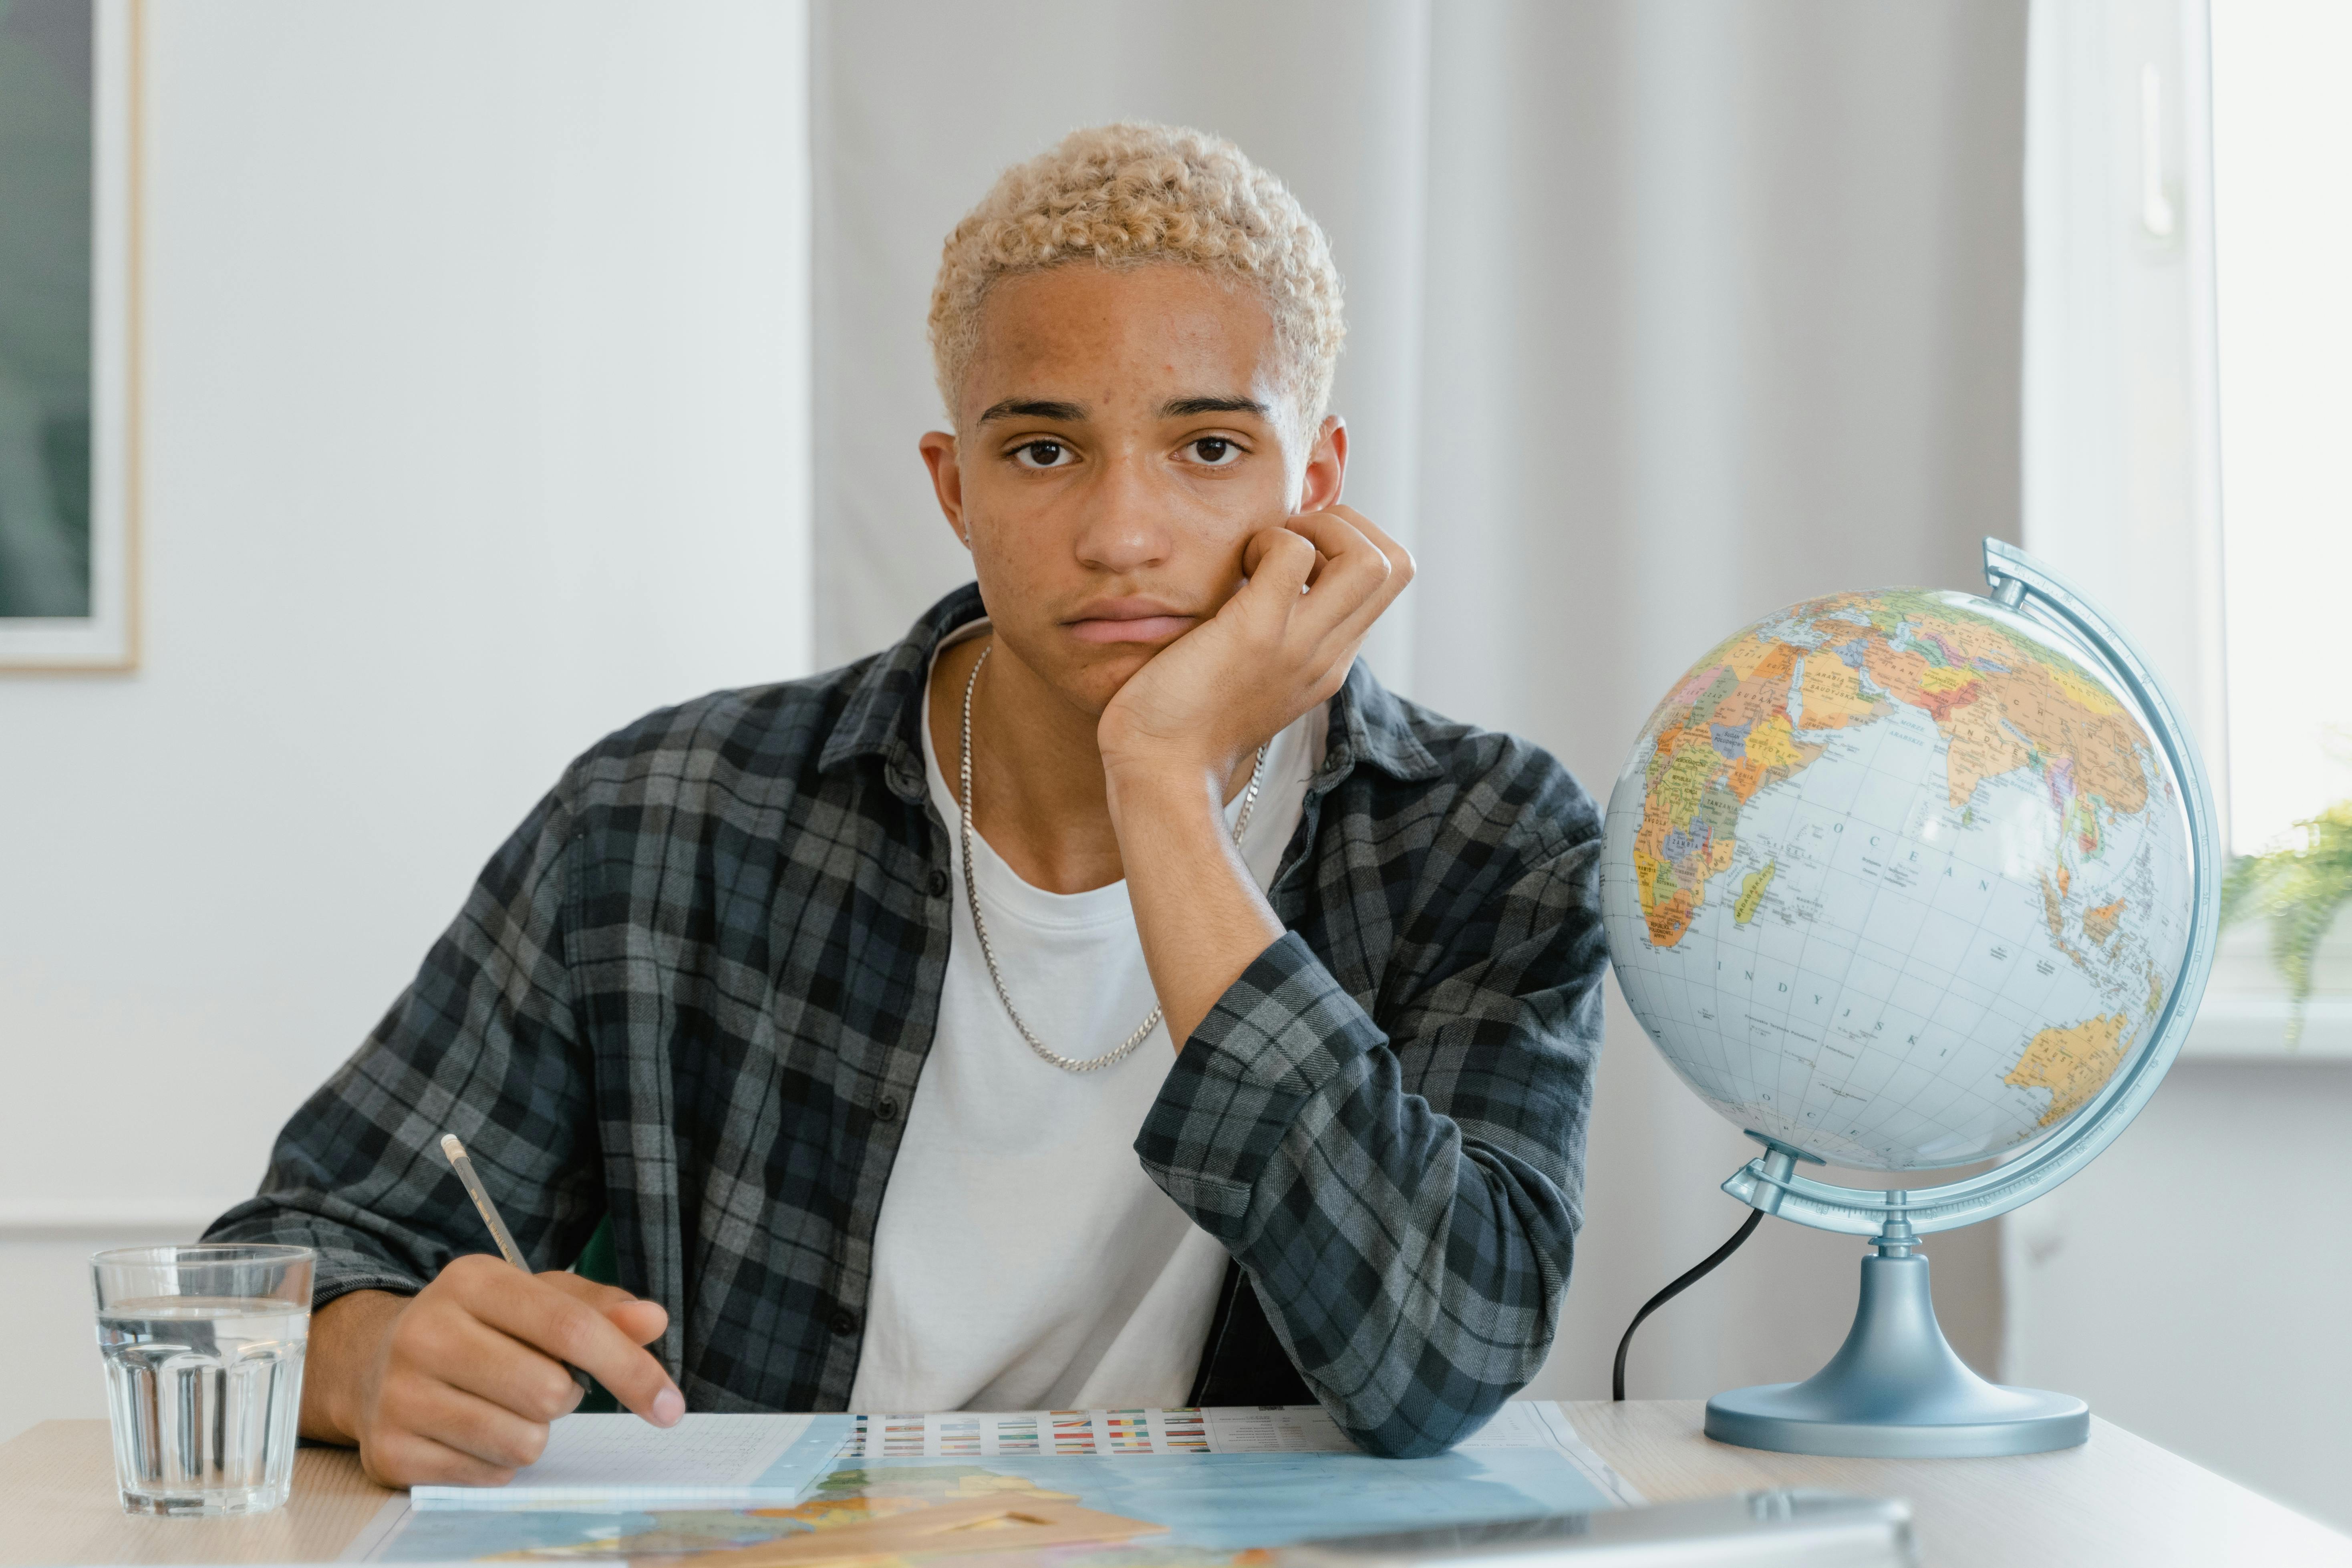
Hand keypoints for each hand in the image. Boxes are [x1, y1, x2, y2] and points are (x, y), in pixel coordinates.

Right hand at [304, 1256, 681, 1487]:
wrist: (371, 1362)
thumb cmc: (477, 1328)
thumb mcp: (535, 1300)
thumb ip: (599, 1310)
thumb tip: (653, 1321)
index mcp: (472, 1280)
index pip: (570, 1327)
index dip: (630, 1369)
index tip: (669, 1404)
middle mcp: (426, 1331)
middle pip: (549, 1392)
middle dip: (564, 1397)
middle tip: (539, 1382)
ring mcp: (400, 1394)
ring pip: (522, 1440)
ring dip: (532, 1432)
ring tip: (502, 1405)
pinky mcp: (389, 1450)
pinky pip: (487, 1475)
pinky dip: (497, 1461)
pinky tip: (471, 1432)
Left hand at [1096, 507, 1410, 1048]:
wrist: (1159, 774)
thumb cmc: (1184, 722)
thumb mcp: (1250, 675)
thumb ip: (1271, 634)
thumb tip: (1262, 578)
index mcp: (1328, 662)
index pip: (1387, 583)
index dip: (1353, 544)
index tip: (1300, 550)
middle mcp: (1327, 654)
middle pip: (1397, 565)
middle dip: (1350, 525)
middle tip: (1291, 538)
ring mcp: (1300, 644)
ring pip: (1371, 558)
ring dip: (1321, 527)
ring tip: (1268, 549)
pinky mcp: (1258, 632)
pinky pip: (1293, 552)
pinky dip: (1268, 538)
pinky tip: (1233, 564)